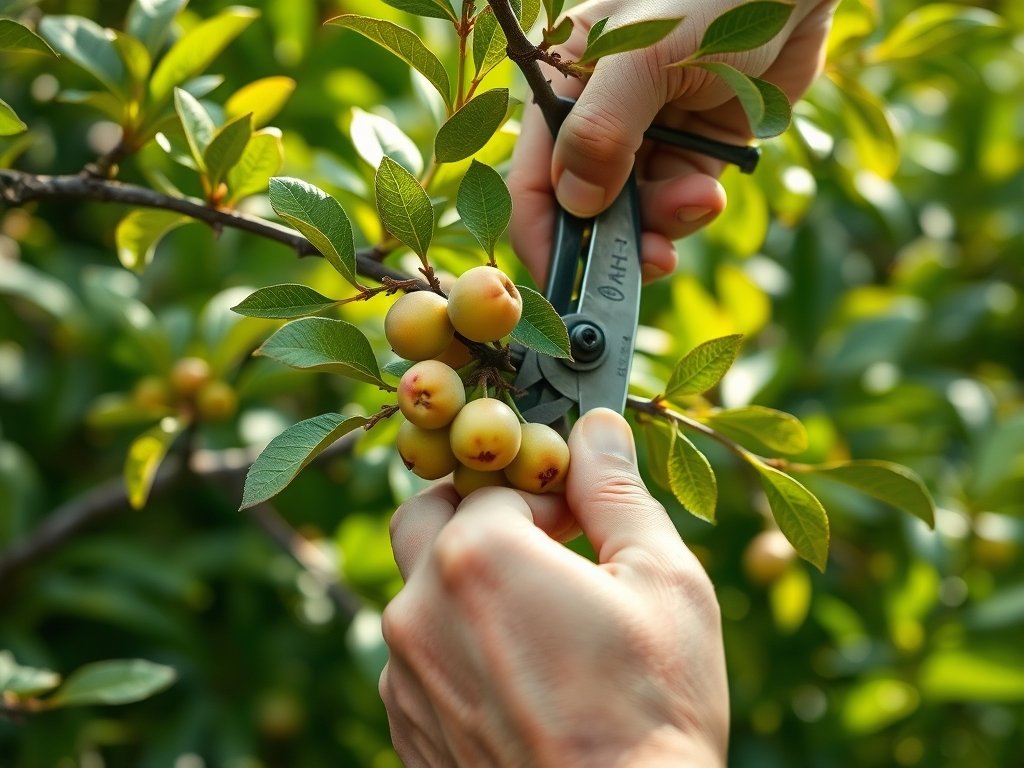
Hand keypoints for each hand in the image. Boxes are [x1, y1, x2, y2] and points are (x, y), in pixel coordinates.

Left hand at [380, 409, 728, 766]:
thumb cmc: (653, 709)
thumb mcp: (661, 581)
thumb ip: (614, 491)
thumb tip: (596, 429)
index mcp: (477, 556)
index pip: (495, 481)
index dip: (546, 489)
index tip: (584, 515)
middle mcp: (419, 608)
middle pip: (429, 519)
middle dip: (480, 515)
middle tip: (543, 543)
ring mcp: (404, 674)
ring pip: (422, 592)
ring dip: (469, 585)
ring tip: (542, 621)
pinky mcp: (407, 726)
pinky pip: (420, 657)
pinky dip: (459, 646)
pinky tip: (521, 677)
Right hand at [508, 0, 837, 284]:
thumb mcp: (649, 55)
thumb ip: (603, 129)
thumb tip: (576, 205)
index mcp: (564, 88)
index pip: (534, 179)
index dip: (545, 236)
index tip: (569, 284)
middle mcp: (598, 117)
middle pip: (586, 209)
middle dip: (618, 240)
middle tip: (654, 260)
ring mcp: (646, 135)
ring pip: (636, 213)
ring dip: (666, 224)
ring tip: (700, 199)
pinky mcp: (692, 146)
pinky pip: (679, 201)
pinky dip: (692, 209)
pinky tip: (712, 190)